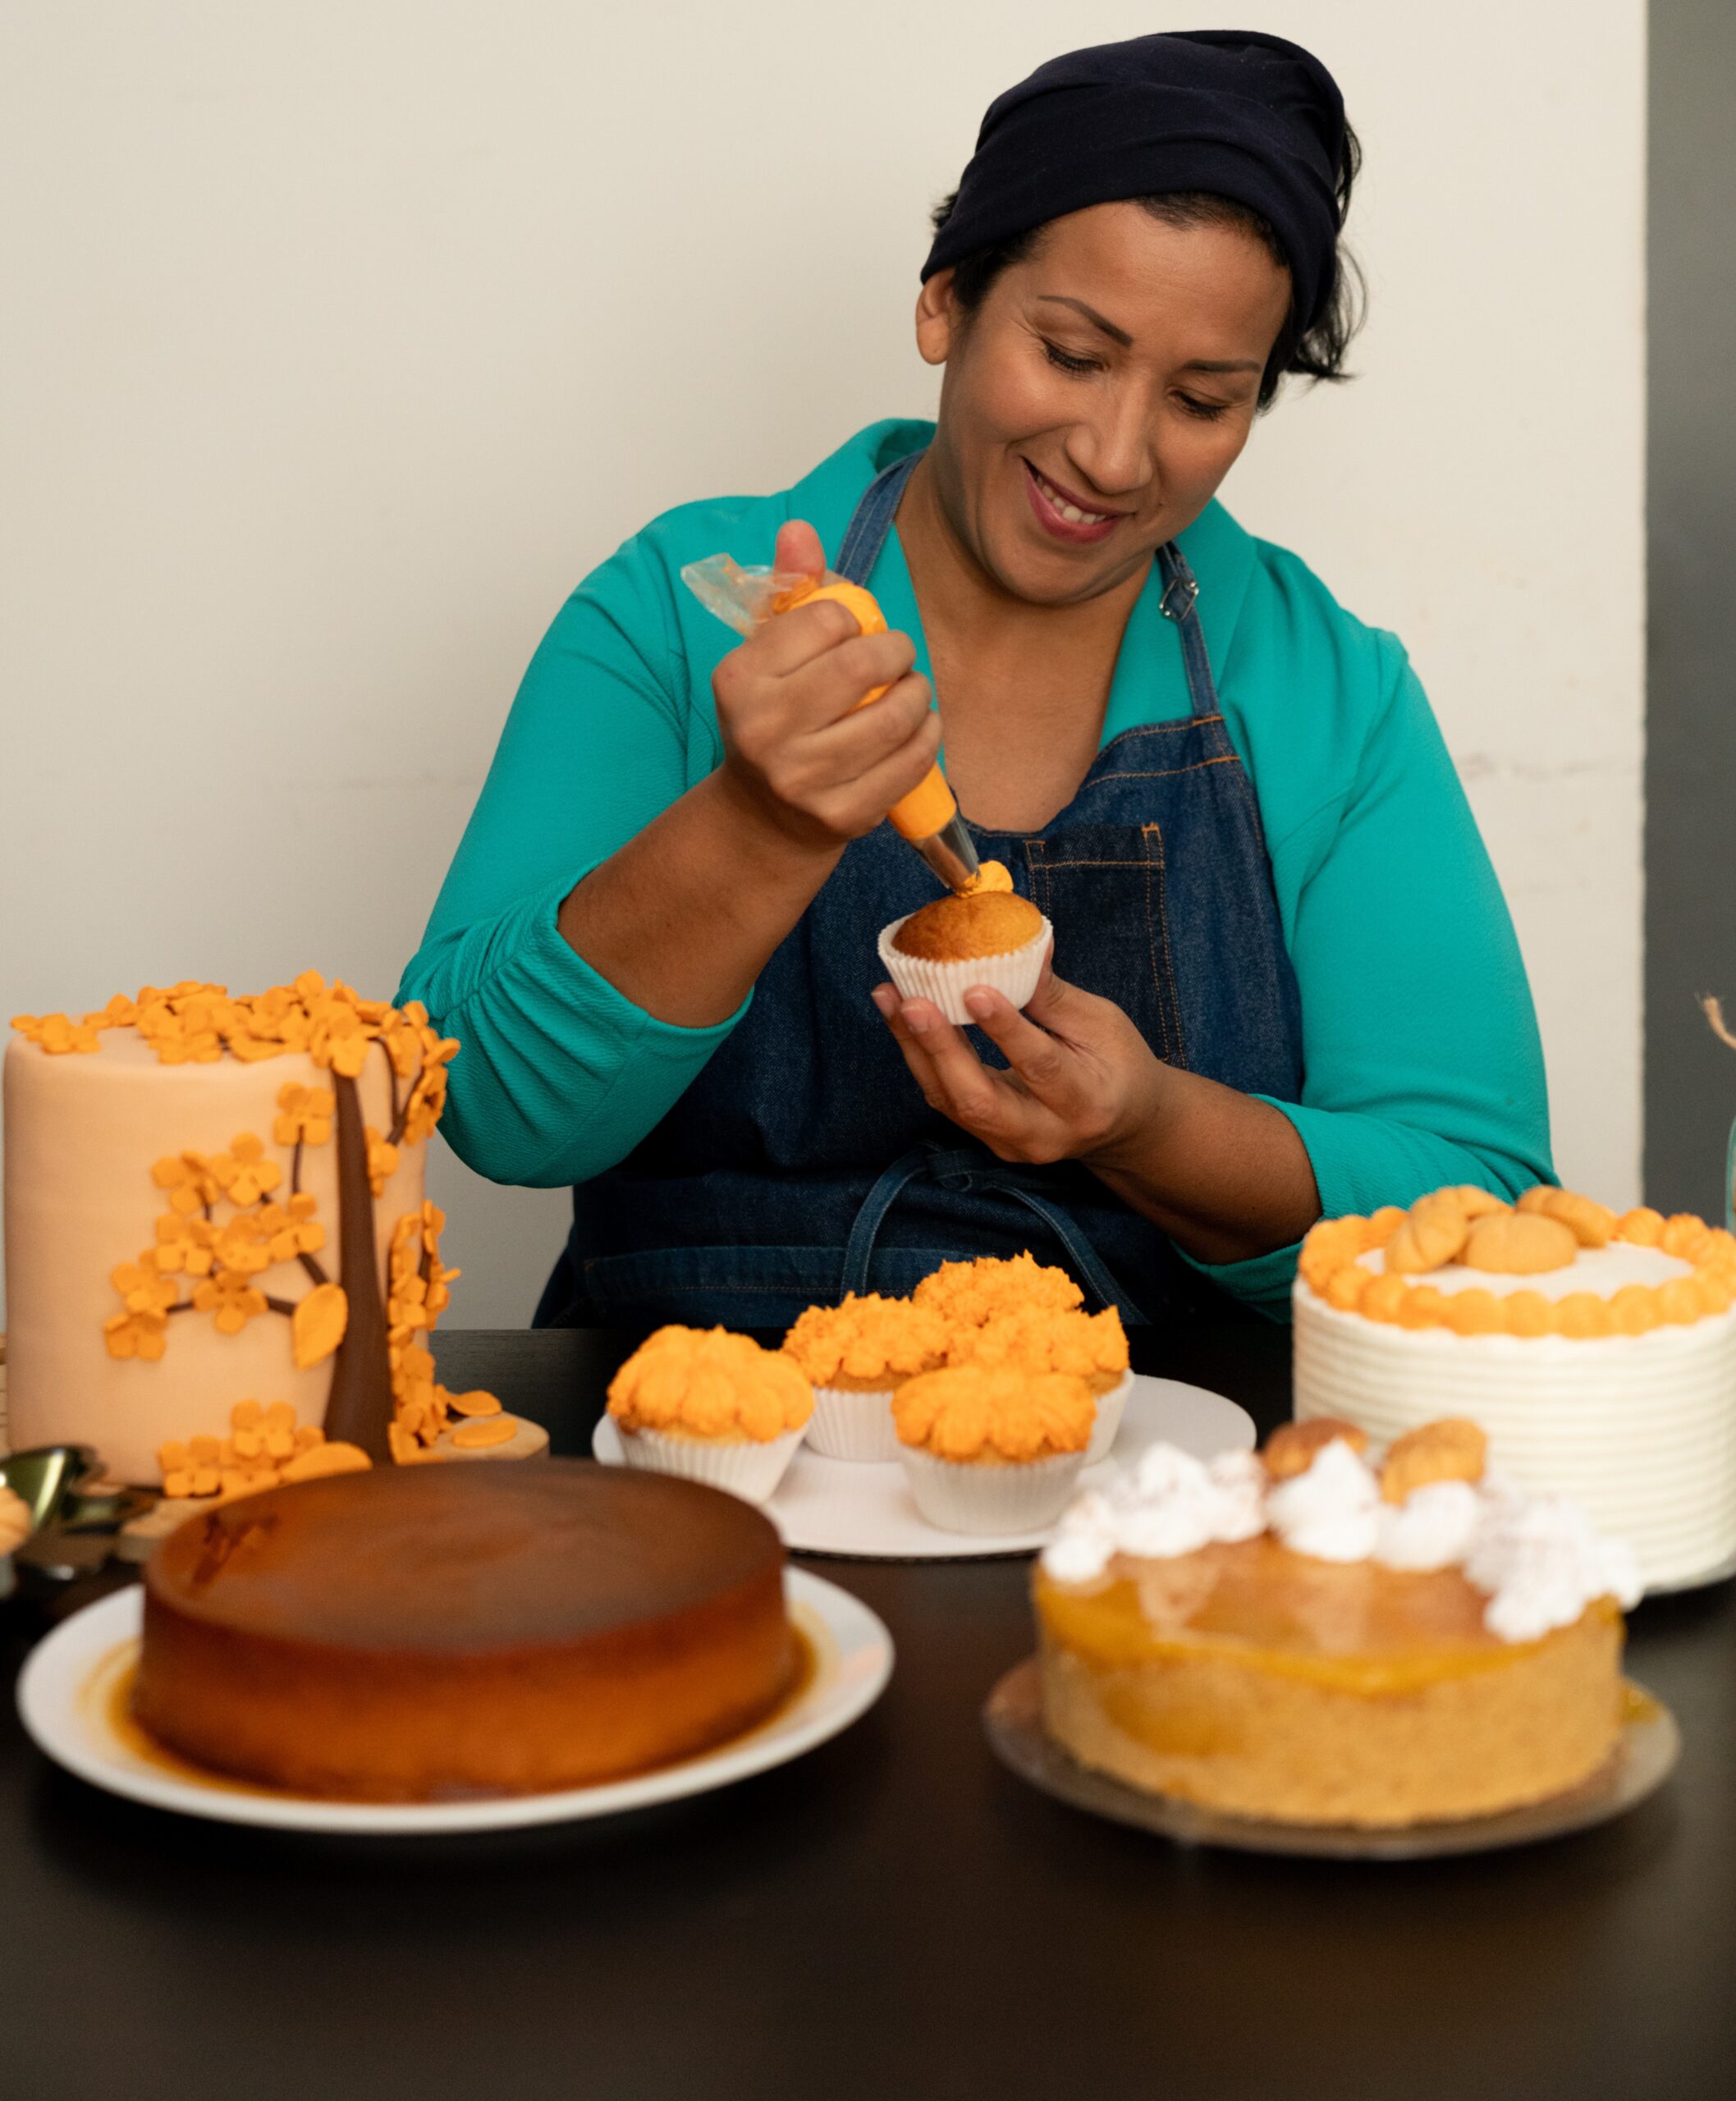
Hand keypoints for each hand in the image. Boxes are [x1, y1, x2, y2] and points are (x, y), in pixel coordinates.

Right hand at [711, 519, 940, 854]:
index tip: (854, 632)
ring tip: (913, 692)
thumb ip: (789, 589)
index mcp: (740, 680)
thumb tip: (802, 529)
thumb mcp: (768, 654)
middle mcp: (763, 731)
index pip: (823, 620)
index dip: (852, 619)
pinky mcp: (840, 816)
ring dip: (919, 695)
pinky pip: (909, 764)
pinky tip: (922, 728)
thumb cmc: (774, 717)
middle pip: (860, 666)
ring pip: (893, 717)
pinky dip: (928, 738)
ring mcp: (802, 779)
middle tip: (898, 657)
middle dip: (896, 652)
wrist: (762, 815)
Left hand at [870, 956, 1168, 1169]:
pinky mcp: (986, 1138)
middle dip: (940, 1048)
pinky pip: (944, 1097)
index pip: (1040, 1067)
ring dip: (915, 1047)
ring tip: (890, 997)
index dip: (1005, 1029)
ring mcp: (1009, 1143)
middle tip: (911, 1002)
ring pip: (951, 1101)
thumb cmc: (1117, 1064)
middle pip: (980, 1100)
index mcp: (1085, 1102)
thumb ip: (1054, 995)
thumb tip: (1026, 943)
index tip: (974, 989)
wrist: (1123, 1123)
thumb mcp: (1102, 1024)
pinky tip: (899, 1016)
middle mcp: (1043, 1134)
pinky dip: (919, 1055)